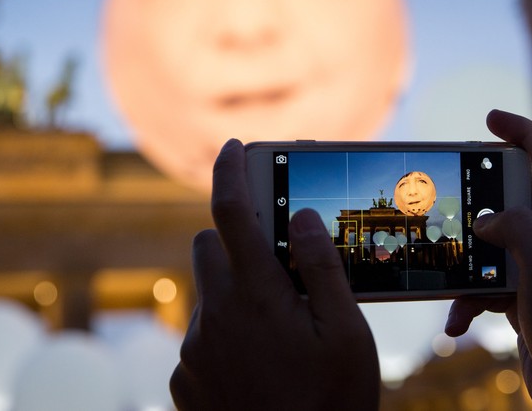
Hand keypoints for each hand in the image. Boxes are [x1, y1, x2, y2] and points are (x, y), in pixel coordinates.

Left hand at [170, 139, 378, 410]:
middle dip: (237, 240)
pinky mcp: (184, 378)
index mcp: (256, 293)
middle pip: (208, 245)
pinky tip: (258, 363)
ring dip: (233, 289)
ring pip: (205, 291)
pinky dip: (224, 330)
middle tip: (277, 264)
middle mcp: (215, 313)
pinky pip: (199, 332)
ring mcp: (194, 348)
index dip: (230, 168)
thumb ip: (322, 267)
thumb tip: (302, 216)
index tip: (234, 146)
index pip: (231, 209)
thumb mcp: (346, 334)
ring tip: (277, 327)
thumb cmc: (330, 403)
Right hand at [445, 110, 531, 409]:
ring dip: (461, 264)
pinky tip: (455, 321)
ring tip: (438, 276)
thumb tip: (486, 219)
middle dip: (473, 204)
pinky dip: (465, 301)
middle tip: (440, 201)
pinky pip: (484, 286)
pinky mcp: (522, 299)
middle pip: (508, 202)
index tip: (490, 119)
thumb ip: (517, 230)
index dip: (523, 132)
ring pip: (489, 247)